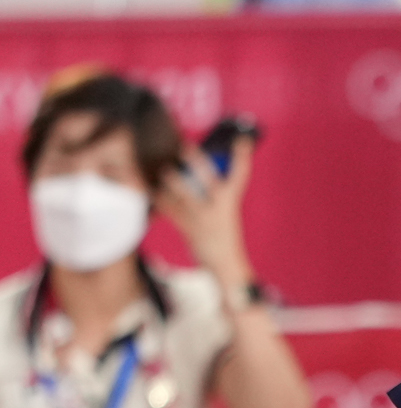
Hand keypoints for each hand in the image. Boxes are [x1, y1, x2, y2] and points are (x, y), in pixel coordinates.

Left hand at [154, 138, 254, 289]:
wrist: (226, 266)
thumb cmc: (224, 236)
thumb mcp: (226, 214)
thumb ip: (214, 196)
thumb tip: (192, 173)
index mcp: (232, 203)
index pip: (241, 175)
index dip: (242, 156)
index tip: (241, 141)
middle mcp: (219, 208)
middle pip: (208, 180)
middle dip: (197, 163)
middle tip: (185, 147)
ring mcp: (203, 218)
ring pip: (184, 194)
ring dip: (172, 181)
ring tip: (165, 170)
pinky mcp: (188, 229)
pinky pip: (171, 210)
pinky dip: (160, 199)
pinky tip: (151, 190)